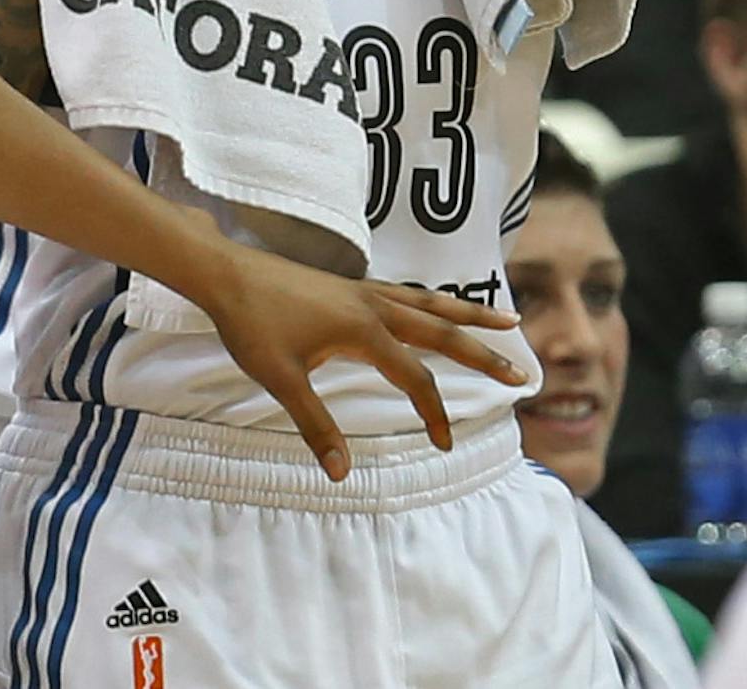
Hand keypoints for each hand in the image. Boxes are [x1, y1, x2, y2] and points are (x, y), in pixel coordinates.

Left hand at [206, 243, 528, 480]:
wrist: (224, 273)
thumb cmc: (250, 324)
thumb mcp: (280, 380)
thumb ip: (315, 425)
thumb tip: (341, 472)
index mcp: (364, 331)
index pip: (416, 378)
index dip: (434, 414)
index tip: (444, 444)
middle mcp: (373, 305)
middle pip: (442, 330)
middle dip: (484, 354)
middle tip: (523, 373)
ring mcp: (364, 291)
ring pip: (430, 302)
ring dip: (470, 314)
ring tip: (508, 319)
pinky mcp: (349, 285)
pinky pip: (407, 292)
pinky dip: (434, 300)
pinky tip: (435, 306)